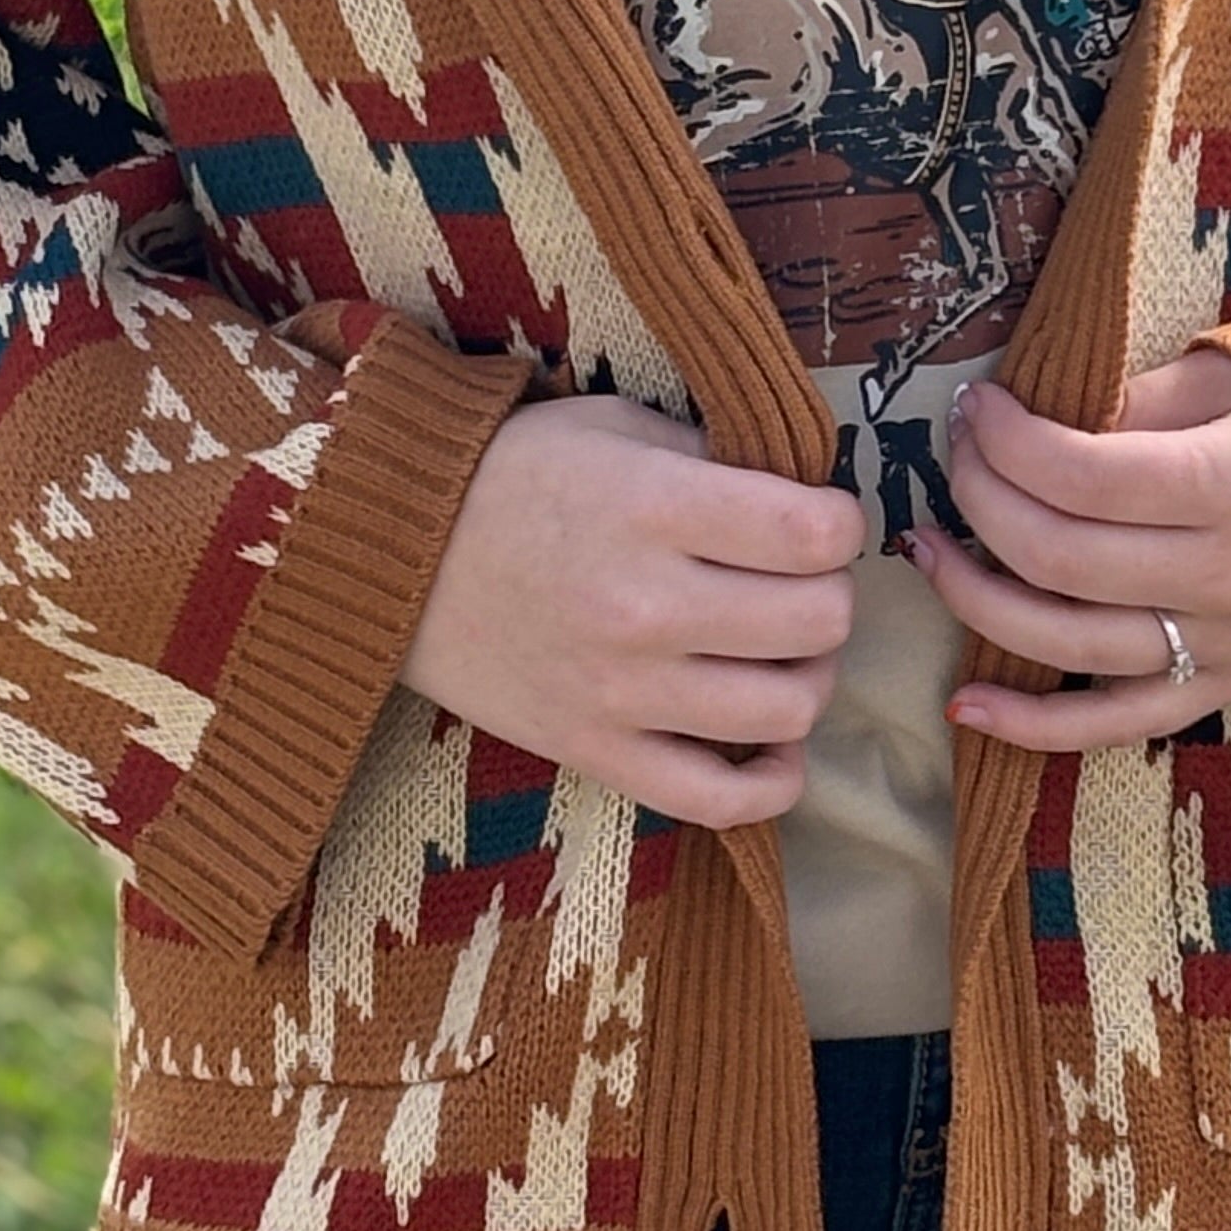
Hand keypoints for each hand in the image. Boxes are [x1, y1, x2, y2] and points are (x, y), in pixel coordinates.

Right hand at [289, 322, 866, 830]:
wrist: (390, 555)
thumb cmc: (510, 476)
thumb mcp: (614, 429)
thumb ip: (711, 459)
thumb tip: (804, 498)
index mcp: (654, 506)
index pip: (818, 532)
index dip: (840, 523)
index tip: (816, 520)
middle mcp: (646, 604)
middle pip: (820, 622)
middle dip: (828, 595)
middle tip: (797, 582)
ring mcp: (622, 690)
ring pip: (789, 710)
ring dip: (806, 678)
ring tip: (777, 652)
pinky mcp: (596, 752)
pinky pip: (721, 800)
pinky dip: (773, 783)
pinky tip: (770, 744)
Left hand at [910, 349, 1230, 752]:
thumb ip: (1136, 400)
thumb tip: (1037, 414)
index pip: (1080, 475)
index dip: (1005, 440)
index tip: (976, 406)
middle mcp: (1223, 577)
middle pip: (1058, 554)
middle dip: (980, 497)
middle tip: (957, 457)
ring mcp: (1221, 646)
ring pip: (1065, 641)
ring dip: (975, 596)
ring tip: (927, 548)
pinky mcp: (1221, 689)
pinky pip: (1113, 725)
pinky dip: (1032, 726)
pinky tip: (963, 703)